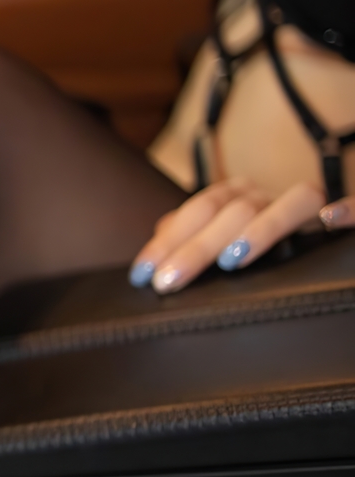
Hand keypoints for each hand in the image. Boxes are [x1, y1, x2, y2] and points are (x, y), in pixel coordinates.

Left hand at [128, 179, 330, 292]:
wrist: (313, 226)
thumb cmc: (254, 240)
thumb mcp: (217, 237)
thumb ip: (189, 238)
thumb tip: (156, 252)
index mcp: (235, 195)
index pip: (196, 211)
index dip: (167, 241)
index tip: (142, 275)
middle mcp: (267, 194)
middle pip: (232, 211)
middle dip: (197, 247)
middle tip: (168, 281)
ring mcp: (304, 204)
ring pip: (282, 206)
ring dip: (258, 230)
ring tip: (230, 260)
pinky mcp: (341, 213)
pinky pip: (350, 205)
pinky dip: (345, 210)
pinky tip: (329, 219)